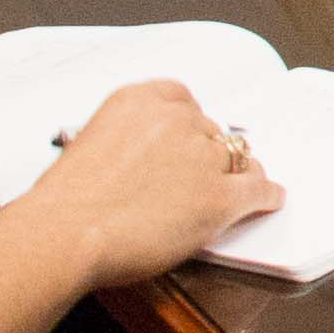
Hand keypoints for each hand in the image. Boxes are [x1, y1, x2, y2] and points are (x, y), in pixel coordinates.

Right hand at [14, 80, 283, 287]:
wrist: (64, 233)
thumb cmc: (64, 203)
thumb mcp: (86, 146)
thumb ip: (123, 141)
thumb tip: (139, 160)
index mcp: (138, 100)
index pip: (182, 99)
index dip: (190, 124)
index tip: (191, 136)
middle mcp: (177, 120)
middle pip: (209, 131)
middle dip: (205, 153)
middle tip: (198, 177)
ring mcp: (202, 157)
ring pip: (236, 158)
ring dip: (236, 173)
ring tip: (239, 186)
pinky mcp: (219, 196)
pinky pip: (257, 190)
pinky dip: (266, 196)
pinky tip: (269, 200)